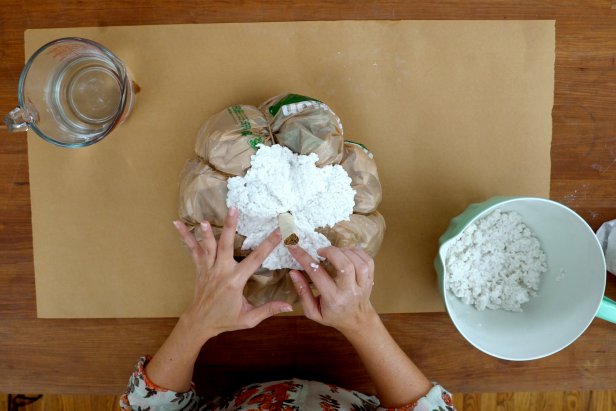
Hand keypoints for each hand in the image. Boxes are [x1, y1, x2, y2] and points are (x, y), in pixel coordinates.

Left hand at [174, 208, 292, 341]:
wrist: (199, 323)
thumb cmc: (225, 320)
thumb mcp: (249, 318)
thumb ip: (269, 309)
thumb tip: (290, 306)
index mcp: (235, 282)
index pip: (255, 259)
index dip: (268, 244)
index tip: (279, 230)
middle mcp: (221, 271)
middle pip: (227, 246)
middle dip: (230, 227)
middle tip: (234, 209)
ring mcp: (208, 268)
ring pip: (208, 247)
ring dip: (207, 232)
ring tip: (205, 219)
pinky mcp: (200, 268)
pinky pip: (192, 250)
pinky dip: (185, 237)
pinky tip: (177, 224)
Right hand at [287, 245, 377, 334]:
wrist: (357, 321)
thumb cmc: (332, 316)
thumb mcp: (312, 311)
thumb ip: (302, 292)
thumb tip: (293, 273)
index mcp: (332, 299)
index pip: (317, 274)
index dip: (304, 258)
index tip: (294, 247)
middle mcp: (349, 291)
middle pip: (345, 266)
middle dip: (331, 252)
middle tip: (321, 250)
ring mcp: (363, 285)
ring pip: (358, 262)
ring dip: (345, 251)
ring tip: (334, 252)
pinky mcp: (371, 279)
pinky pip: (368, 261)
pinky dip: (357, 252)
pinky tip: (347, 253)